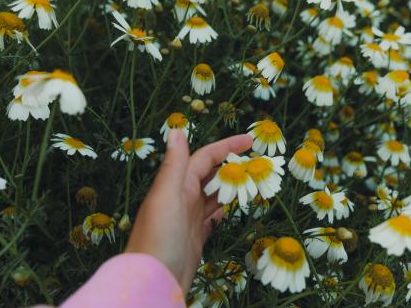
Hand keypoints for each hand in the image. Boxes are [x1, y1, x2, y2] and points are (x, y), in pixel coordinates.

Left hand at [125, 129, 251, 292]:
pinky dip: (221, 210)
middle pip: (210, 175)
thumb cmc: (159, 238)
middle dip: (231, 166)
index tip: (249, 141)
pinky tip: (229, 209)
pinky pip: (210, 218)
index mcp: (177, 185)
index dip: (226, 146)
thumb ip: (174, 165)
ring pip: (212, 196)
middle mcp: (182, 198)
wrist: (154, 281)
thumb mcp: (166, 197)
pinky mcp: (194, 238)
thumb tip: (176, 130)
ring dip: (229, 187)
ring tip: (251, 182)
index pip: (204, 157)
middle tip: (257, 164)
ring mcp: (188, 219)